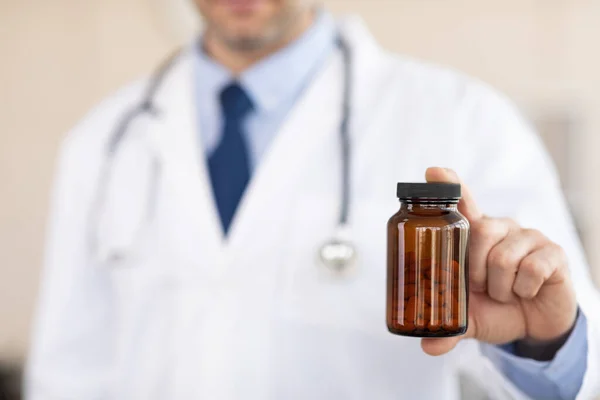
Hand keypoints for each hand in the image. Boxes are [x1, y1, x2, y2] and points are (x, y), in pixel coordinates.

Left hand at [421, 167, 577, 355]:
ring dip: (499, 285)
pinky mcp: (552, 253)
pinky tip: (524, 292)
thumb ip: (448, 326)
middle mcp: (501, 229)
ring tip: (503, 293)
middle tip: (479, 287)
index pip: (463, 201)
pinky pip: (530, 268)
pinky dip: (522, 289)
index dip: (448, 184)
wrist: (533, 326)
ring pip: (502, 254)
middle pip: (479, 231)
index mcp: (476, 236)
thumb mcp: (469, 317)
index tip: (432, 171)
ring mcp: (528, 238)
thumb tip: (426, 345)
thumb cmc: (496, 309)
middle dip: (473, 269)